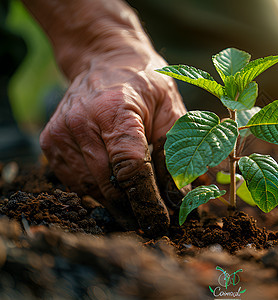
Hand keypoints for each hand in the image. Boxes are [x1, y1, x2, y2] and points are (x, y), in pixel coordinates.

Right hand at [40, 49, 185, 234]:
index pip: (130, 167)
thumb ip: (175, 150)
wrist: (105, 60)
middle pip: (109, 184)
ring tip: (135, 204)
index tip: (160, 221)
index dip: (146, 199)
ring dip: (115, 202)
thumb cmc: (144, 83)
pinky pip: (76, 182)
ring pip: (90, 189)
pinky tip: (113, 184)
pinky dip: (96, 190)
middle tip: (152, 220)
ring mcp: (61, 133)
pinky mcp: (50, 142)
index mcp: (115, 110)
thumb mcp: (170, 108)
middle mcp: (82, 122)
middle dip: (133, 207)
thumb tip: (182, 194)